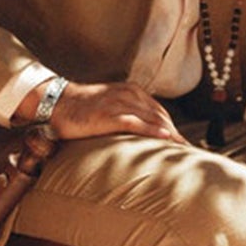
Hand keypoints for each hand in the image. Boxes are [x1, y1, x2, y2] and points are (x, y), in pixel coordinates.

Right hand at [34, 81, 181, 144]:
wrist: (57, 103)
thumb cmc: (83, 109)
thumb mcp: (111, 105)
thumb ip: (128, 114)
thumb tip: (143, 133)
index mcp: (132, 91)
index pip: (160, 111)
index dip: (174, 128)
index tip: (184, 145)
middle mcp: (129, 94)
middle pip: (161, 116)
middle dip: (176, 134)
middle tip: (187, 153)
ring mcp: (119, 103)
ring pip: (152, 118)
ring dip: (170, 135)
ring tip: (182, 152)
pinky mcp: (108, 115)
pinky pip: (135, 123)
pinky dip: (152, 130)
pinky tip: (165, 138)